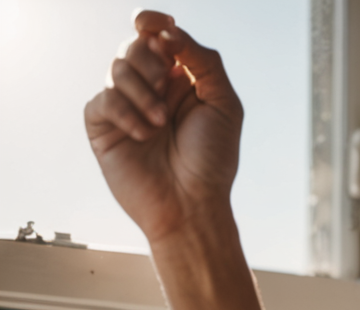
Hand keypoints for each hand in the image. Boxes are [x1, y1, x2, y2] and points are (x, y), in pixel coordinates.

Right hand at [83, 11, 242, 247]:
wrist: (192, 205)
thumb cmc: (213, 162)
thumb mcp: (224, 105)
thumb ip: (203, 60)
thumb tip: (168, 32)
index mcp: (179, 80)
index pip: (157, 35)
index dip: (152, 22)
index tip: (153, 25)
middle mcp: (151, 90)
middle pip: (135, 46)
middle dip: (150, 62)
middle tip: (165, 89)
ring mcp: (125, 106)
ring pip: (117, 67)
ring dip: (142, 92)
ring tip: (161, 123)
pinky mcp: (103, 125)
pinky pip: (103, 99)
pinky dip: (125, 113)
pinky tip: (143, 135)